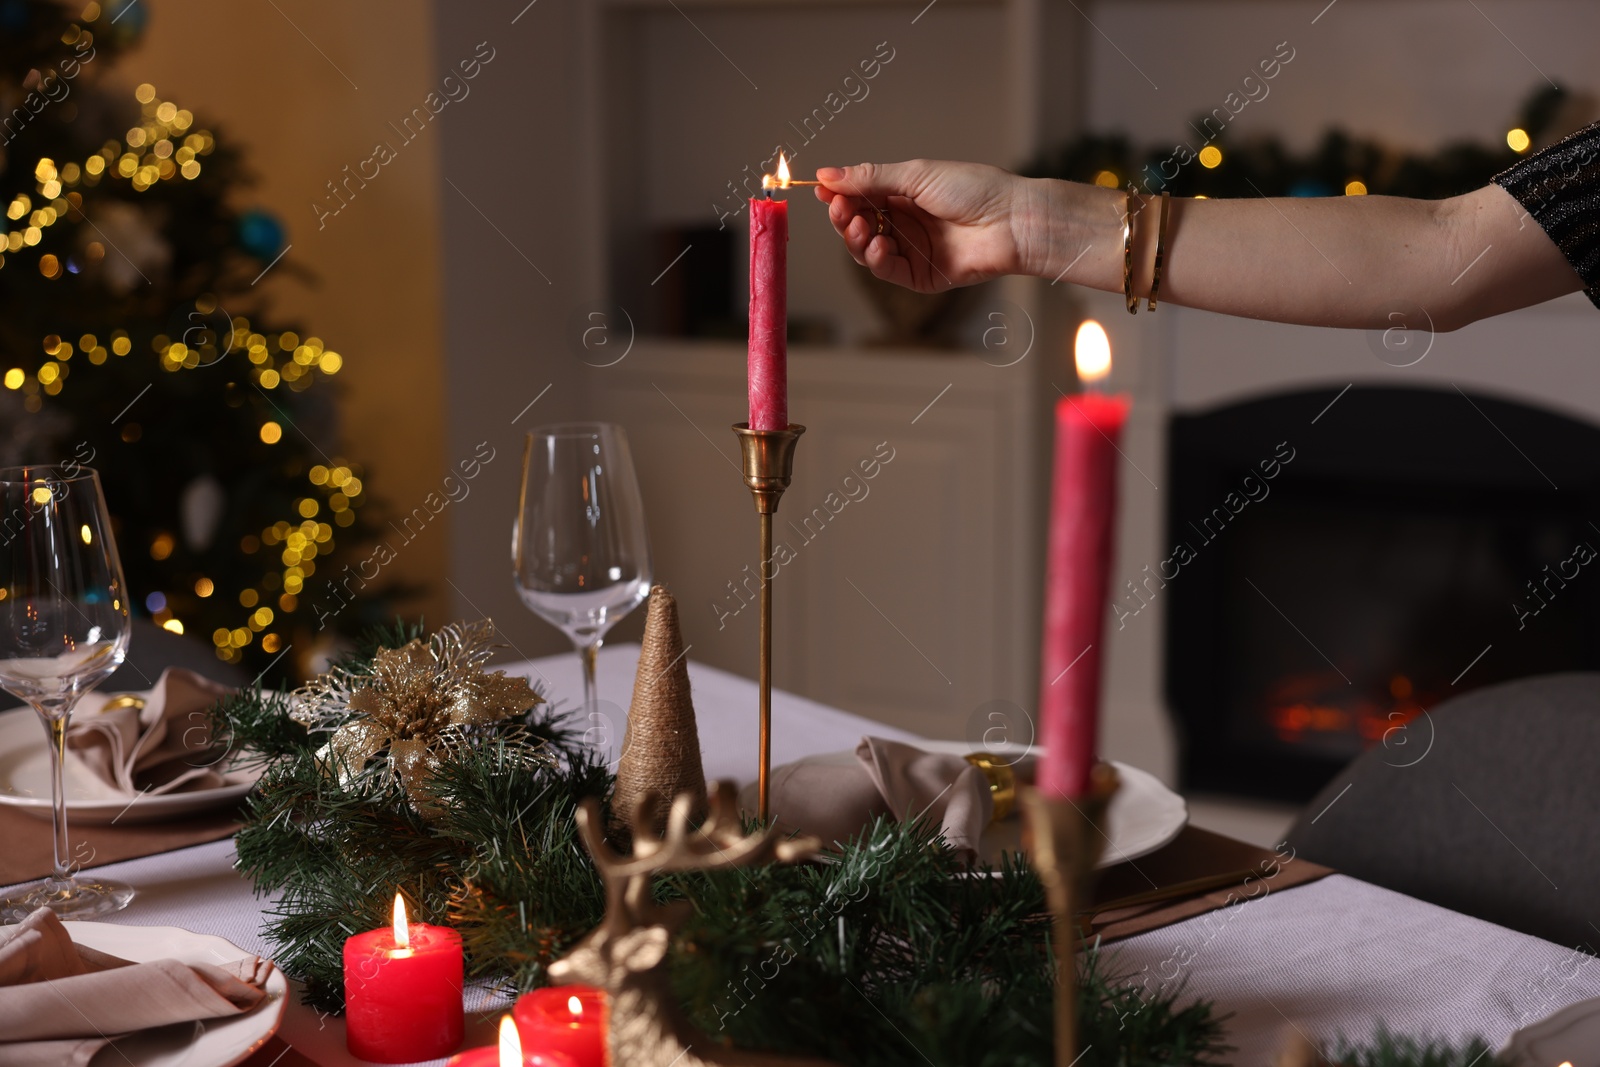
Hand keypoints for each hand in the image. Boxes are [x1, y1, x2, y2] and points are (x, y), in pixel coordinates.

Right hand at [814, 160, 1032, 292]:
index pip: (860, 196)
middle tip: (838, 209)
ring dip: (855, 238)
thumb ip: (871, 178)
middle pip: (859, 224)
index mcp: (904, 194)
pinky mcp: (921, 276)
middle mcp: (905, 223)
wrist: (1010, 221)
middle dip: (844, 217)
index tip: (820, 190)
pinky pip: (887, 270)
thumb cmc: (972, 190)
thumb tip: (828, 174)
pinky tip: (876, 246)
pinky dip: (875, 259)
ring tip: (858, 227)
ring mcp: (912, 250)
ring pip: (867, 249)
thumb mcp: (916, 175)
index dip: (839, 194)